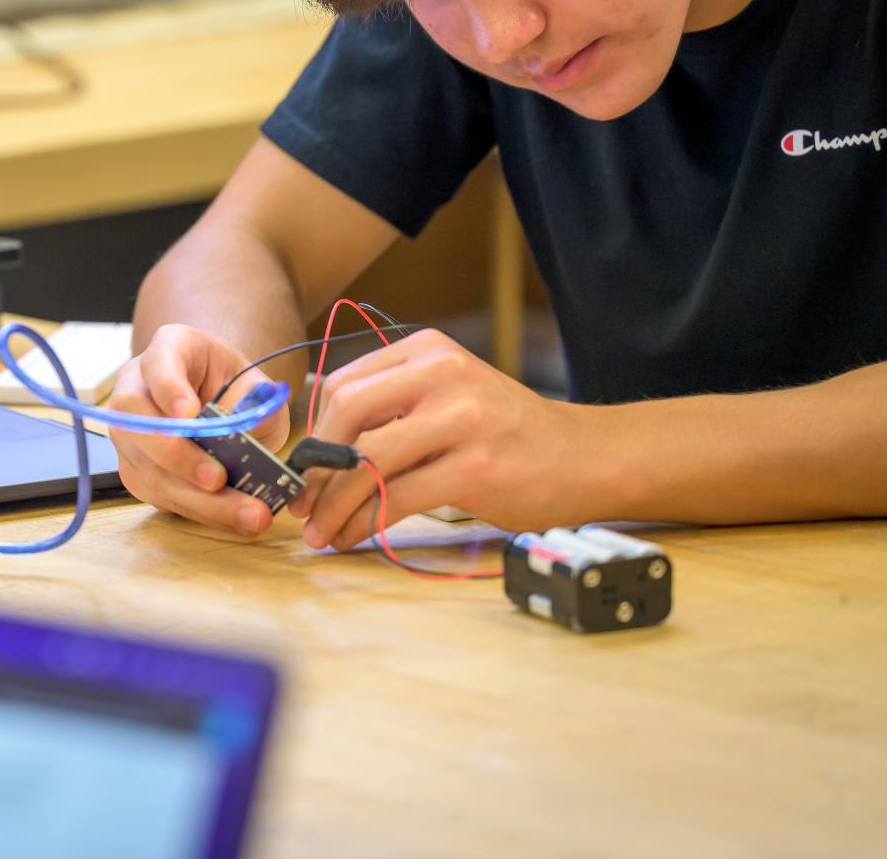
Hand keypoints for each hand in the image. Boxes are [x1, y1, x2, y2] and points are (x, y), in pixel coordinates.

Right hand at [105, 324, 290, 536]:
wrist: (226, 399)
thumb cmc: (238, 386)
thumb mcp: (258, 385)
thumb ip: (257, 404)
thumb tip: (247, 438)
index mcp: (169, 349)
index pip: (158, 362)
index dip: (169, 388)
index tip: (189, 413)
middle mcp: (136, 388)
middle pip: (136, 422)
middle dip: (178, 457)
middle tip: (218, 479)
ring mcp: (130, 433)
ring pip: (147, 469)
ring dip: (197, 499)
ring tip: (247, 514)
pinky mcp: (137, 471)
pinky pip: (160, 496)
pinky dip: (200, 511)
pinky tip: (234, 519)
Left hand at [286, 328, 578, 550]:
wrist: (584, 456)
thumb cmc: (507, 431)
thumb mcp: (449, 391)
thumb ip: (390, 397)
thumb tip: (313, 417)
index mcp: (429, 350)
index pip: (345, 384)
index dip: (314, 433)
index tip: (302, 472)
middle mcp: (444, 374)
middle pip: (349, 413)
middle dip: (316, 466)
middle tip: (304, 505)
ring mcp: (463, 418)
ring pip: (369, 460)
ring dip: (335, 504)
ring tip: (322, 532)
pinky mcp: (477, 467)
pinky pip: (399, 497)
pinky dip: (366, 522)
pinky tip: (355, 536)